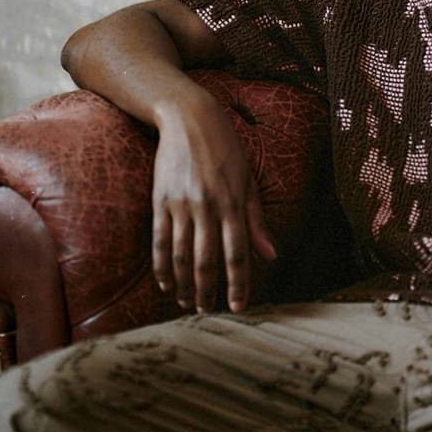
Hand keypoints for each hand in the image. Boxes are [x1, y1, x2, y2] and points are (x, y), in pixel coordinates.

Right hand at [151, 89, 276, 312]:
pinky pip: (159, 240)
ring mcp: (180, 204)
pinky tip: (167, 283)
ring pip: (181, 255)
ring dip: (185, 284)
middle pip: (207, 260)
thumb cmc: (226, 150)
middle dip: (208, 291)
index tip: (240, 306)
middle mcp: (207, 207)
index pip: (237, 254)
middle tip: (209, 312)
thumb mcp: (248, 182)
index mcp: (233, 204)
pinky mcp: (160, 200)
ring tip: (189, 303)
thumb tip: (272, 255)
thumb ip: (257, 221)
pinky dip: (162, 265)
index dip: (239, 283)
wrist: (189, 118)